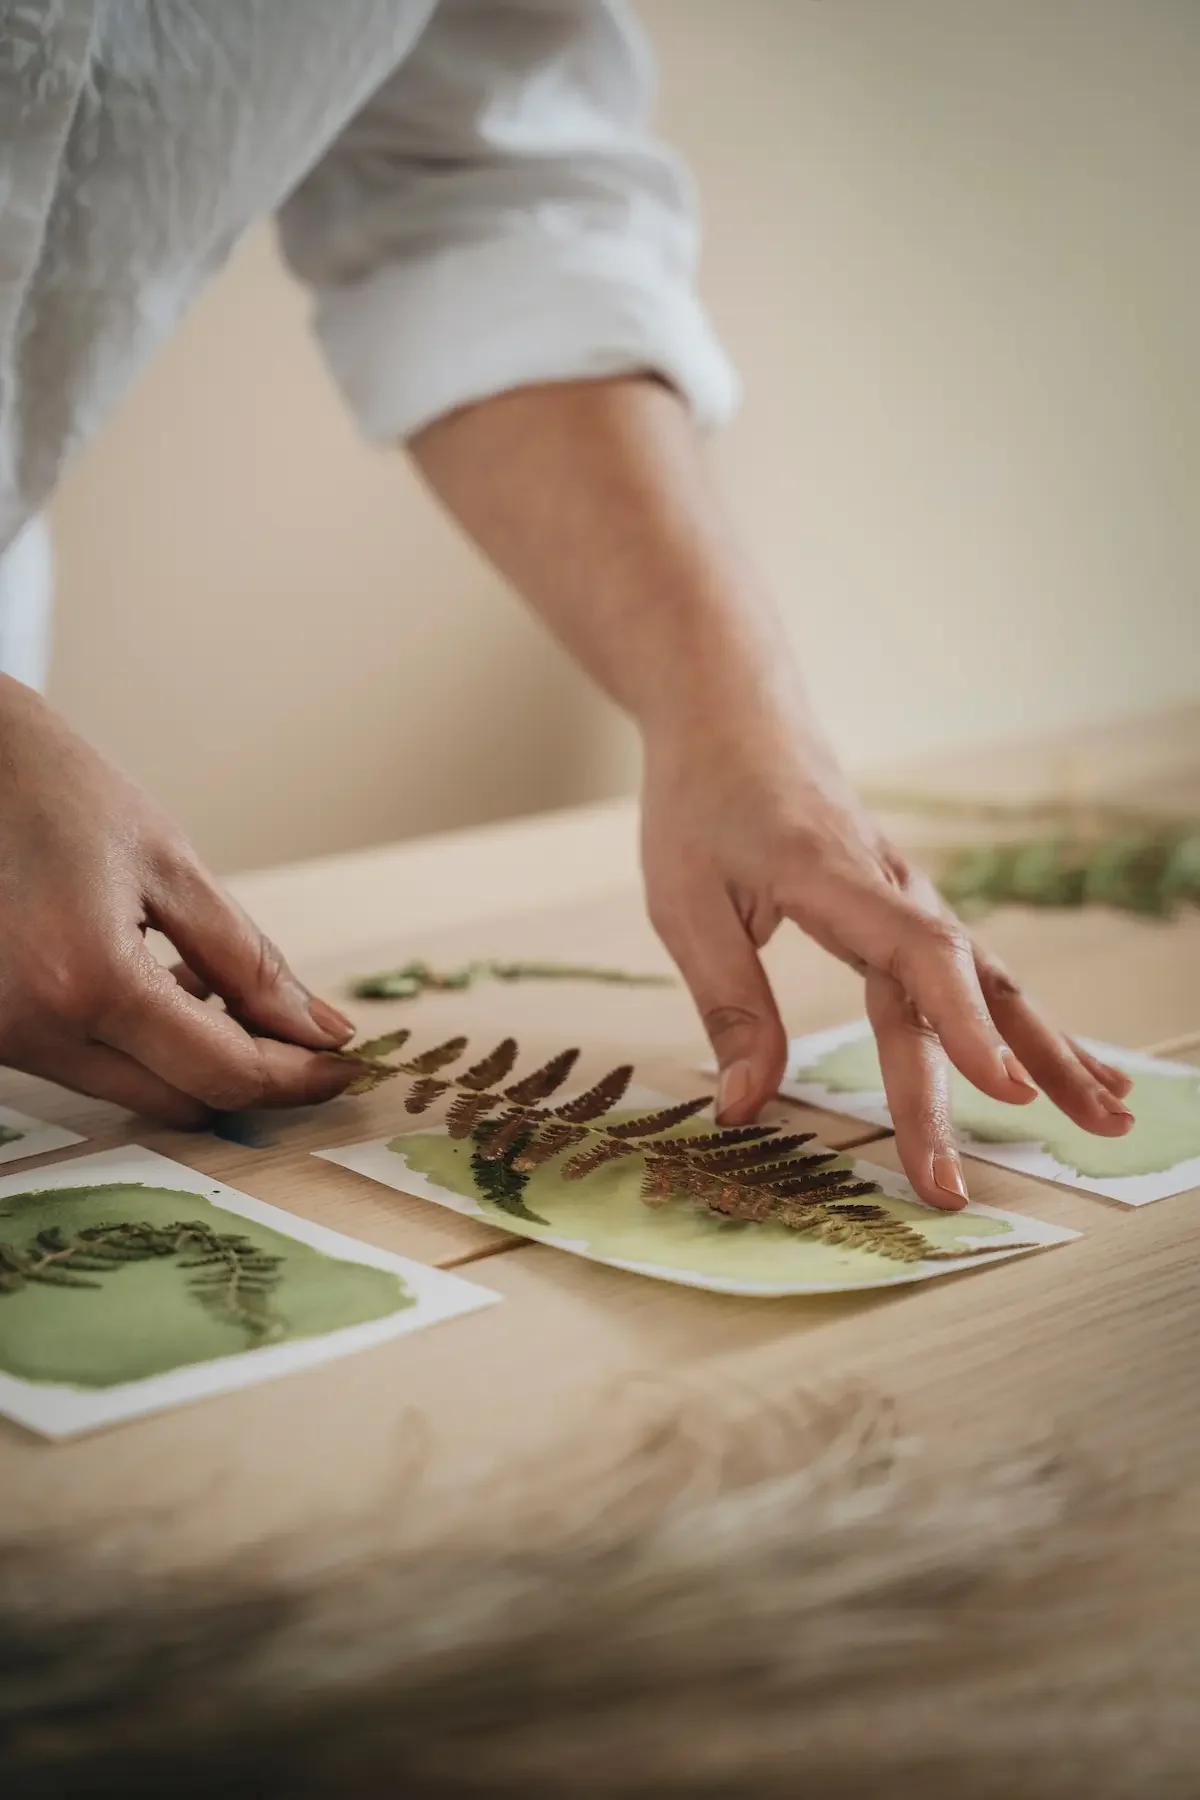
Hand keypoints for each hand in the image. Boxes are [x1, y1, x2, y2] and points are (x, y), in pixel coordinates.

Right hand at [0, 678, 357, 1125]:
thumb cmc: (53, 791)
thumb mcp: (170, 864)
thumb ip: (250, 963)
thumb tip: (322, 1032)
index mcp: (88, 980)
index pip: (222, 1072)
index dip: (296, 1079)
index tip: (347, 1068)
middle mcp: (34, 1028)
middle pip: (181, 1101)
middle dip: (252, 1076)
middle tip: (304, 1038)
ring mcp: (1, 1040)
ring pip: (136, 1094)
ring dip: (195, 1061)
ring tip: (223, 990)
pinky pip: (91, 1069)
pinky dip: (140, 1047)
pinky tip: (163, 987)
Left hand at [641, 714, 1135, 1209]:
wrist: (733, 713)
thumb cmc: (701, 801)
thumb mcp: (685, 902)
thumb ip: (729, 1003)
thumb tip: (744, 1110)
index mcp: (834, 877)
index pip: (918, 954)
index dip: (961, 1023)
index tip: (1002, 1086)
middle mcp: (892, 887)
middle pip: (960, 986)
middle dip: (998, 1076)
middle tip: (997, 1171)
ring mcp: (910, 895)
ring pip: (991, 979)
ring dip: (1050, 1048)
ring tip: (1109, 1117)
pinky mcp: (909, 908)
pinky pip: (977, 972)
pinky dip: (1026, 1022)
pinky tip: (1068, 1066)